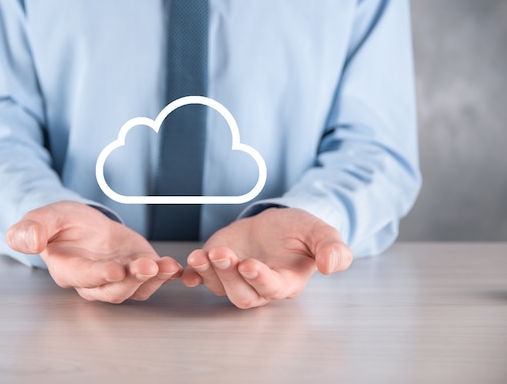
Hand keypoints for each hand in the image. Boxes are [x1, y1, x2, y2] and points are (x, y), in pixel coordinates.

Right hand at [6, 201, 181, 302]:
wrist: (81, 222)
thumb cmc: (60, 223)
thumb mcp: (43, 217)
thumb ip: (31, 229)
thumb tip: (27, 241)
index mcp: (68, 269)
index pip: (84, 277)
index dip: (99, 276)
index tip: (115, 270)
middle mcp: (94, 280)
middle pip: (114, 289)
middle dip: (132, 280)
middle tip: (148, 266)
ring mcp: (118, 277)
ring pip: (135, 288)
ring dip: (153, 279)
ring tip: (166, 265)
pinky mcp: (136, 270)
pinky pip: (152, 280)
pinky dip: (165, 275)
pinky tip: (175, 267)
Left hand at [182, 208, 352, 308]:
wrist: (275, 223)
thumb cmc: (299, 232)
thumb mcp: (321, 233)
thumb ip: (333, 249)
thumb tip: (332, 266)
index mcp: (286, 282)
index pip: (272, 288)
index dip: (259, 279)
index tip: (249, 264)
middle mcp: (258, 287)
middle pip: (241, 294)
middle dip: (229, 276)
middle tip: (222, 254)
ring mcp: (234, 279)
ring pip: (219, 287)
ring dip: (208, 273)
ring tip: (201, 255)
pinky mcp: (217, 268)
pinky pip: (201, 278)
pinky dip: (192, 275)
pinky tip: (186, 267)